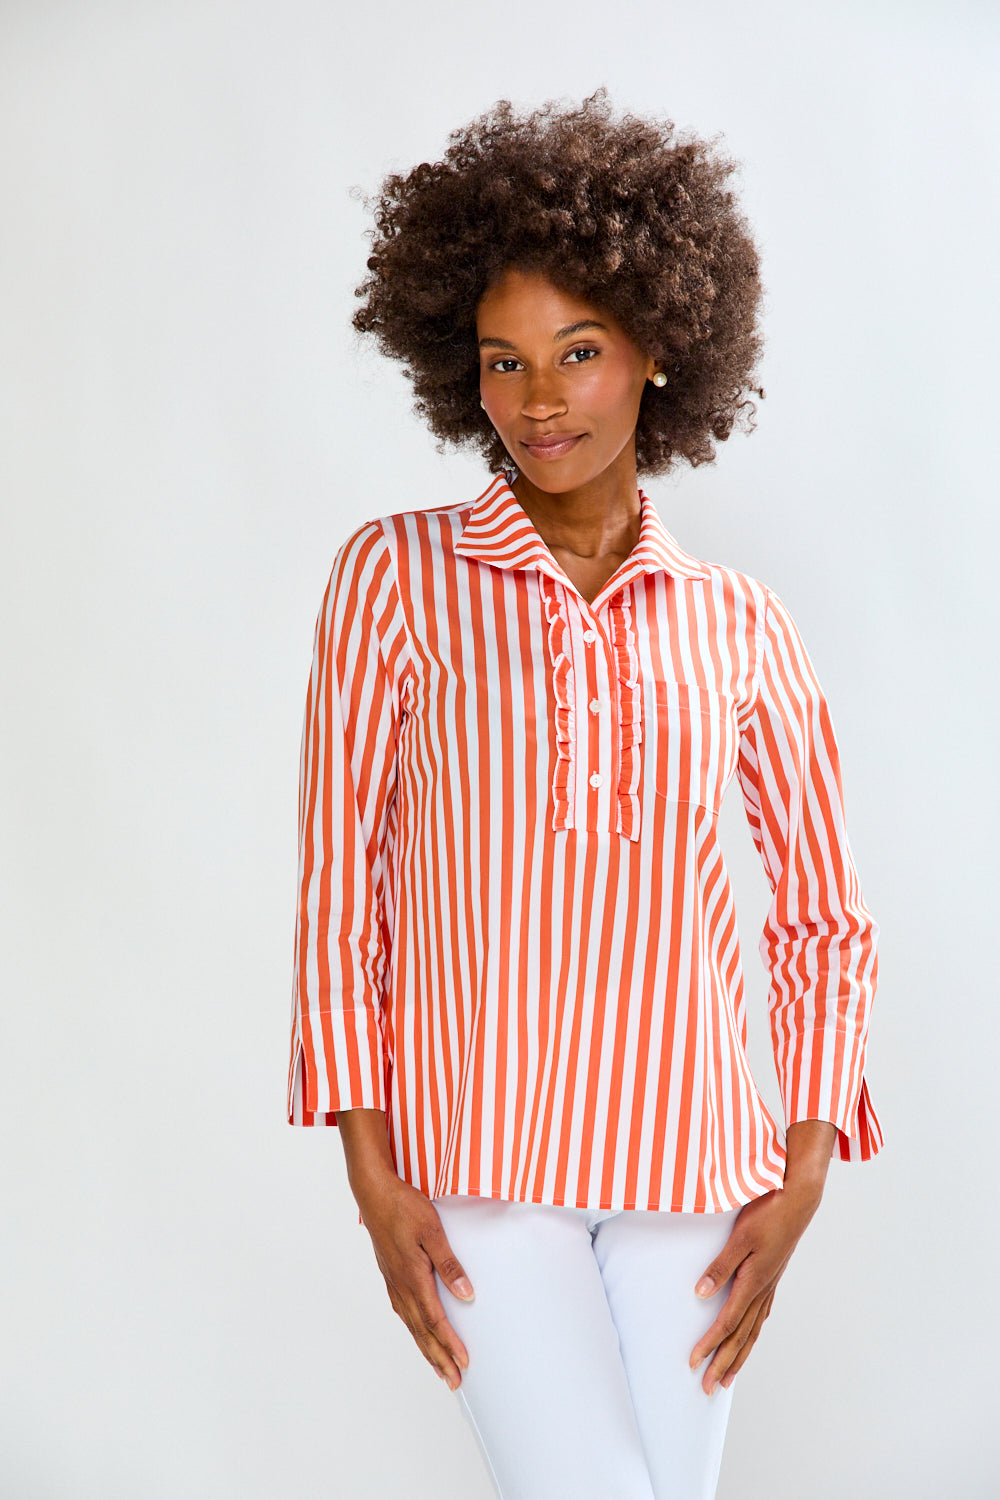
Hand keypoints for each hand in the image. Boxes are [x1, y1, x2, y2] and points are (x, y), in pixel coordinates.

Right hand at [353, 1170, 474, 1391]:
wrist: (374, 1194)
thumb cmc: (404, 1207)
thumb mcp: (433, 1230)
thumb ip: (449, 1263)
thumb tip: (466, 1294)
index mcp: (413, 1277)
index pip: (435, 1320)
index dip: (450, 1344)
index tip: (464, 1363)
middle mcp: (401, 1286)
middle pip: (422, 1332)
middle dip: (439, 1359)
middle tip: (454, 1382)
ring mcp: (393, 1282)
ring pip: (412, 1325)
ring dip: (426, 1350)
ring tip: (440, 1369)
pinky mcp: (390, 1275)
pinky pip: (404, 1312)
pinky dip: (414, 1331)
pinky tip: (419, 1334)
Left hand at [688, 1120, 836, 1393]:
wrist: (798, 1199)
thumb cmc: (768, 1213)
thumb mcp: (740, 1236)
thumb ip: (720, 1266)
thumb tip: (701, 1294)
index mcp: (753, 1282)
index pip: (726, 1323)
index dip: (709, 1345)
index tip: (693, 1363)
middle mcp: (763, 1290)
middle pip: (741, 1336)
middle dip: (723, 1363)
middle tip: (708, 1387)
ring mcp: (770, 1285)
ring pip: (753, 1330)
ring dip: (739, 1355)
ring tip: (728, 1377)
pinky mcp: (773, 1277)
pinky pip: (761, 1316)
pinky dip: (752, 1334)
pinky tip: (748, 1338)